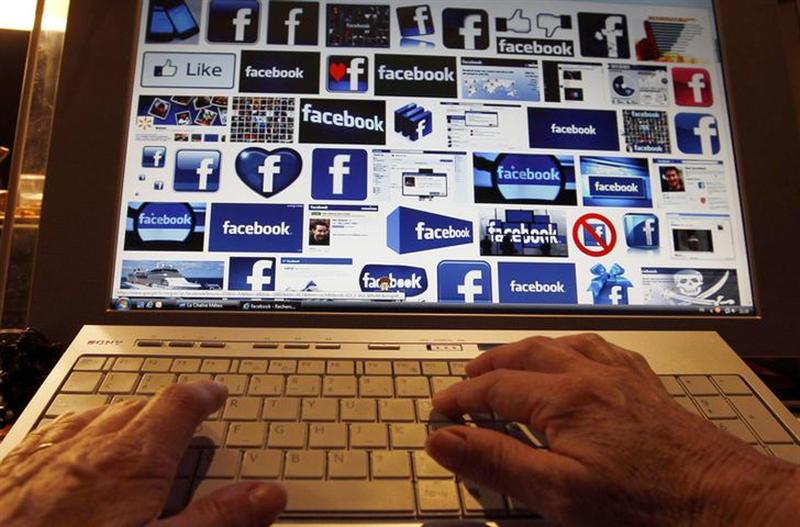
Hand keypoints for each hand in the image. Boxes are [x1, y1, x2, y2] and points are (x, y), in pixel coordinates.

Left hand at [0, 382, 285, 526]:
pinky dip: (71, 434)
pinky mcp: (8, 469)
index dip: (202, 395)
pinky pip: (48, 433)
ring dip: (118, 419)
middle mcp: (88, 445)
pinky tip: (65, 450)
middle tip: (183, 418)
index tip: (215, 394)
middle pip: (136, 408)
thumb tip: (266, 495)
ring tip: (132, 430)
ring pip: (90, 418)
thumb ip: (217, 520)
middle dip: (163, 410)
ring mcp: (43, 454)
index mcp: (134, 459)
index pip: (179, 405)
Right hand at [426, 334, 799, 526]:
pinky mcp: (646, 387)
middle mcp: (593, 375)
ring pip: (565, 344)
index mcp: (565, 398)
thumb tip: (444, 439)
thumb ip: (496, 461)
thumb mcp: (557, 492)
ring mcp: (623, 377)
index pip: (496, 387)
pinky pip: (605, 349)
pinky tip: (579, 356)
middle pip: (528, 354)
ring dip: (530, 349)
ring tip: (512, 359)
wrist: (721, 500)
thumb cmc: (644, 502)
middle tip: (468, 378)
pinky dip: (576, 348)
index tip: (441, 408)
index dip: (462, 397)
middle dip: (491, 364)